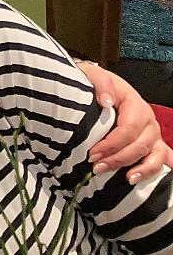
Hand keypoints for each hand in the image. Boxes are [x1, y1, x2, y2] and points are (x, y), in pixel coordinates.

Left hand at [80, 62, 172, 182]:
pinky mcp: (153, 143)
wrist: (97, 85)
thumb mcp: (92, 75)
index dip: (111, 144)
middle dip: (118, 158)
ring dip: (139, 168)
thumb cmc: (93, 84)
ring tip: (125, 178)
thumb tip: (107, 102)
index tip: (92, 153)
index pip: (128, 128)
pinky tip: (139, 178)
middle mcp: (148, 119)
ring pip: (154, 154)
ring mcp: (152, 133)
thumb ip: (101, 84)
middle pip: (140, 144)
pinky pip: (161, 158)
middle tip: (97, 166)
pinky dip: (153, 169)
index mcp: (134, 103)